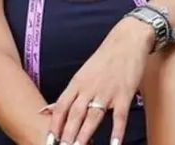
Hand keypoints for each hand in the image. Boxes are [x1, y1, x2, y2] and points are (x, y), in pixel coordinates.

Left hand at [43, 17, 153, 144]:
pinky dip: (117, 132)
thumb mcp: (83, 74)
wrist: (127, 39)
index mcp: (77, 82)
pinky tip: (114, 144)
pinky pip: (119, 116)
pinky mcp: (124, 94)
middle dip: (67, 135)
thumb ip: (68, 95)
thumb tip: (47, 110)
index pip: (61, 107)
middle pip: (74, 115)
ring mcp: (107, 91)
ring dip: (84, 136)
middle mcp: (89, 88)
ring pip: (93, 117)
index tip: (49, 140)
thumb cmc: (104, 58)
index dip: (54, 125)